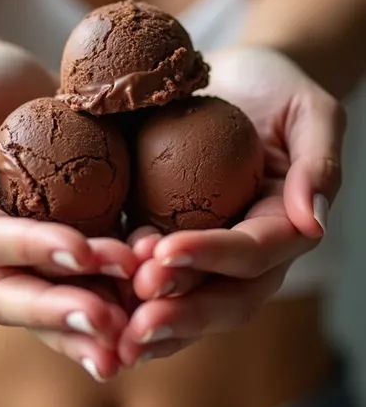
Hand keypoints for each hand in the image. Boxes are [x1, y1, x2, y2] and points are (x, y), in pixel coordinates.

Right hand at [0, 44, 137, 380]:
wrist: (20, 88)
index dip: (33, 250)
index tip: (82, 252)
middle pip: (17, 296)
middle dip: (63, 313)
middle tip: (113, 327)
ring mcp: (34, 258)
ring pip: (57, 305)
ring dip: (94, 326)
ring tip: (140, 337)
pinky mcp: (74, 250)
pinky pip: (94, 286)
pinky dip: (123, 303)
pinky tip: (160, 309)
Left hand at [118, 47, 345, 367]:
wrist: (234, 79)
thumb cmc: (277, 88)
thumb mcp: (311, 112)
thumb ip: (319, 164)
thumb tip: (314, 224)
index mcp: (283, 227)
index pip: (251, 254)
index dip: (210, 257)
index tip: (164, 253)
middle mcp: (244, 252)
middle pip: (220, 298)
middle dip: (179, 313)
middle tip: (135, 322)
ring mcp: (203, 252)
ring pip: (182, 302)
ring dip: (146, 319)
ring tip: (109, 327)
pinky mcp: (163, 240)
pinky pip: (145, 277)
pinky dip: (119, 294)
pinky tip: (85, 298)